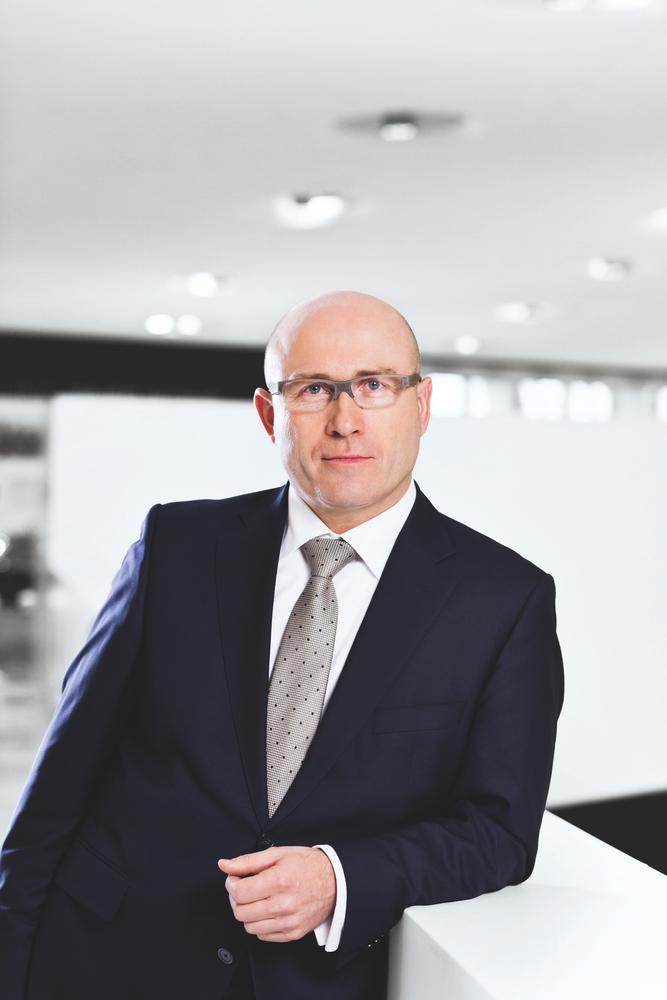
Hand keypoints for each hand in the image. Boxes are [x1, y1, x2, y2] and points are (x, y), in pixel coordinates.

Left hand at [218, 845, 335, 942]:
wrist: (336, 882)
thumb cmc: (307, 865)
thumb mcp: (278, 854)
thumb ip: (248, 861)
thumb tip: (224, 865)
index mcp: (279, 881)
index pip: (240, 893)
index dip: (231, 885)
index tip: (235, 879)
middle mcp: (284, 904)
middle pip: (241, 912)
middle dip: (236, 899)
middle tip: (244, 888)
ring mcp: (289, 922)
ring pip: (249, 927)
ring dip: (247, 912)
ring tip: (256, 899)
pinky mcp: (293, 934)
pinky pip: (263, 935)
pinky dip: (259, 923)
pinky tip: (267, 909)